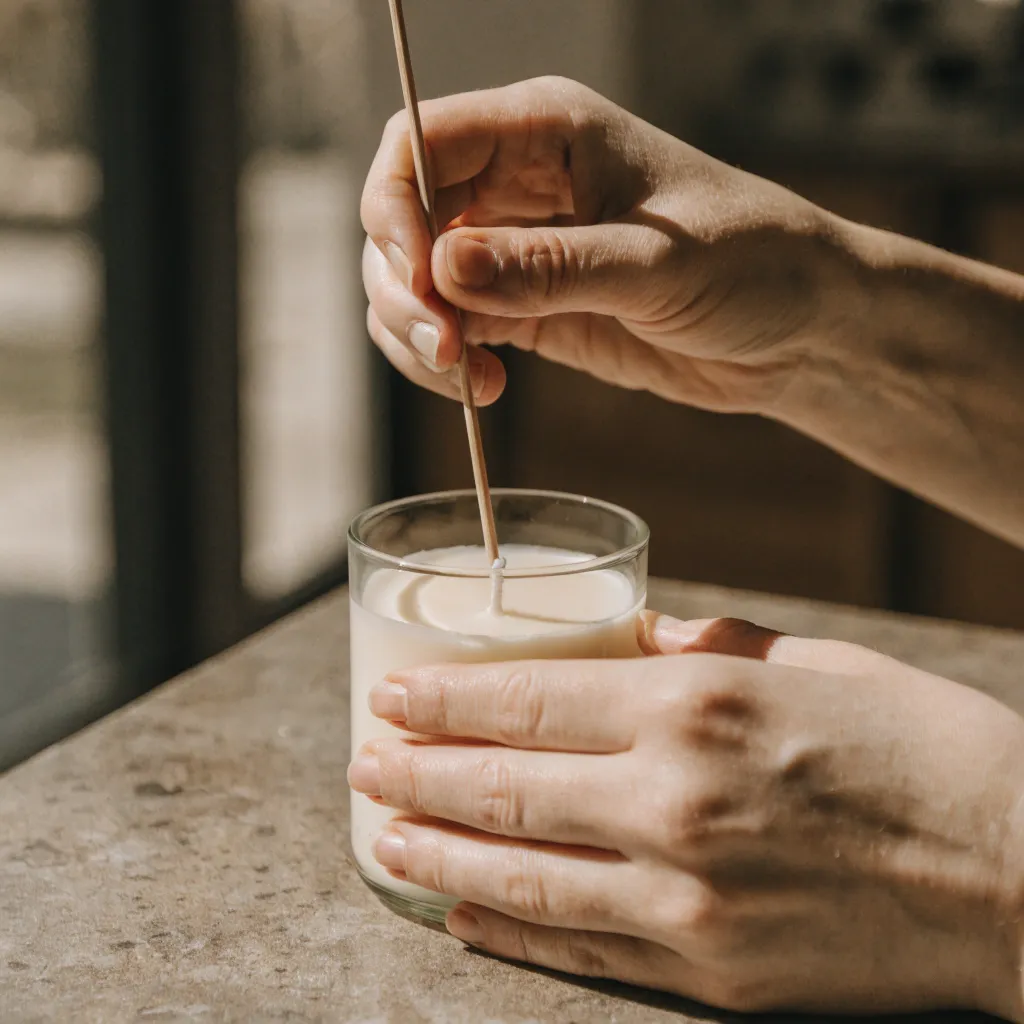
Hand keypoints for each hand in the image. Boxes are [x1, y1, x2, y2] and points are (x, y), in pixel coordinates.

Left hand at [348, 614, 1023, 1016]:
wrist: (1021, 870)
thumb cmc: (918, 744)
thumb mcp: (809, 661)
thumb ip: (704, 645)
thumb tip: (629, 638)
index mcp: (693, 706)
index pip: (527, 699)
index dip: (444, 698)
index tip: (389, 694)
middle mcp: (672, 800)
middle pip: (504, 788)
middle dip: (416, 774)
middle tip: (362, 762)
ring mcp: (686, 896)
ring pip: (521, 876)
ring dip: (436, 856)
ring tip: (381, 837)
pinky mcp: (711, 970)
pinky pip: (579, 948)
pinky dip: (506, 933)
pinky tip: (458, 918)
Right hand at [360, 76, 842, 413]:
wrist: (799, 328)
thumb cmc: (755, 263)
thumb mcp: (658, 263)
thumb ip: (552, 267)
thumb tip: (446, 270)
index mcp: (547, 133)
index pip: (421, 143)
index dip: (394, 207)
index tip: (417, 279)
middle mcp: (519, 185)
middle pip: (402, 217)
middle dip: (402, 284)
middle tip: (442, 347)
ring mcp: (517, 251)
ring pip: (417, 281)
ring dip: (415, 331)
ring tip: (467, 376)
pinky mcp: (527, 310)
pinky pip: (453, 329)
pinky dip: (447, 363)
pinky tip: (483, 387)